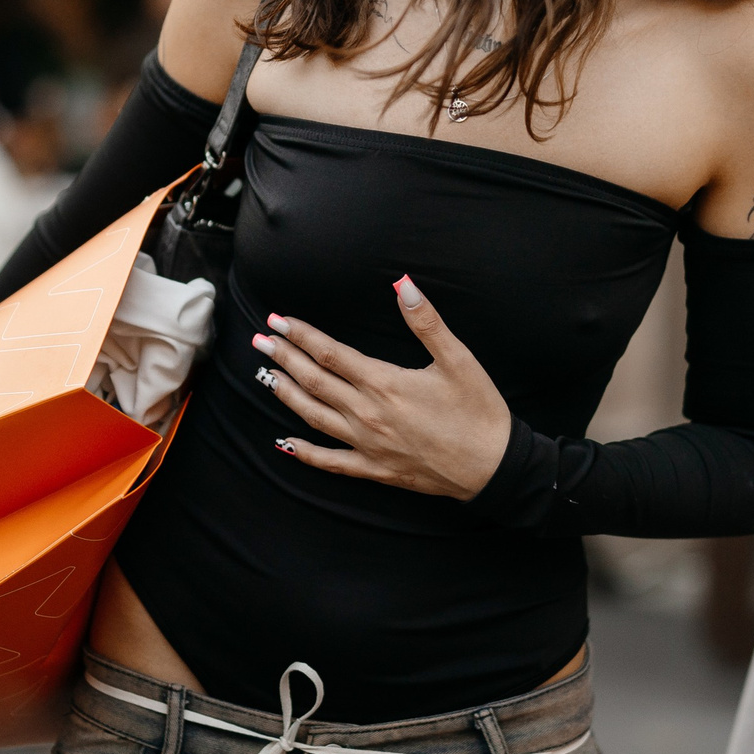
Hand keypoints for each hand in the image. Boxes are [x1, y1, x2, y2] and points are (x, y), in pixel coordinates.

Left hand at [250, 276, 511, 499]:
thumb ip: (426, 322)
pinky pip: (330, 462)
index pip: (330, 353)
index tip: (279, 320)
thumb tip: (404, 284)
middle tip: (260, 341)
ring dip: (286, 394)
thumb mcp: (459, 359)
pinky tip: (285, 444)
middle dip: (284, 358)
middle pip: (314, 382)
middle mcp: (367, 414)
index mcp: (385, 383)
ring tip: (264, 376)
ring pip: (314, 416)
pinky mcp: (374, 469)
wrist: (493, 467)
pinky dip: (304, 452)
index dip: (301, 335)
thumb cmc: (479, 411)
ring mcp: (367, 445)